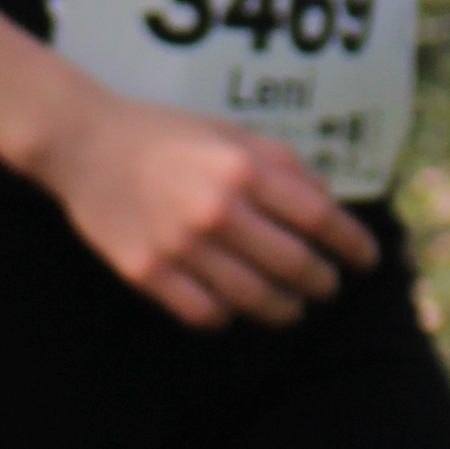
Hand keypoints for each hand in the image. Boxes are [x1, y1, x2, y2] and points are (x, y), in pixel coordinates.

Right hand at [31, 79, 377, 331]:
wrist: (83, 143)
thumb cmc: (163, 134)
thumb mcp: (229, 132)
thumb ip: (281, 163)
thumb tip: (326, 203)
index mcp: (242, 169)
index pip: (320, 218)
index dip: (352, 244)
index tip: (366, 259)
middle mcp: (217, 210)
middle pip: (295, 266)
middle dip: (322, 283)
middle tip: (328, 287)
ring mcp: (182, 246)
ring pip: (256, 300)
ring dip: (285, 310)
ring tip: (292, 307)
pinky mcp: (149, 273)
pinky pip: (206, 314)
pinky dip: (229, 316)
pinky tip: (235, 308)